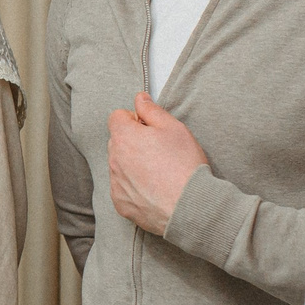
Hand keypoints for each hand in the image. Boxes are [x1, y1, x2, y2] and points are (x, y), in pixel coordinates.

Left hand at [106, 92, 209, 236]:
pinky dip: (134, 187)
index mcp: (124, 137)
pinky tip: (154, 189)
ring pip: (120, 165)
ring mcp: (116, 183)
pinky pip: (123, 188)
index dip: (134, 119)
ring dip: (133, 164)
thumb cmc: (184, 166)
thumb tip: (140, 99)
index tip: (149, 128)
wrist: (189, 206)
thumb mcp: (173, 128)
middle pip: (117, 141)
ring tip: (159, 172)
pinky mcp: (120, 203)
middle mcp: (114, 159)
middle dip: (133, 142)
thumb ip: (152, 110)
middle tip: (159, 150)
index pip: (117, 117)